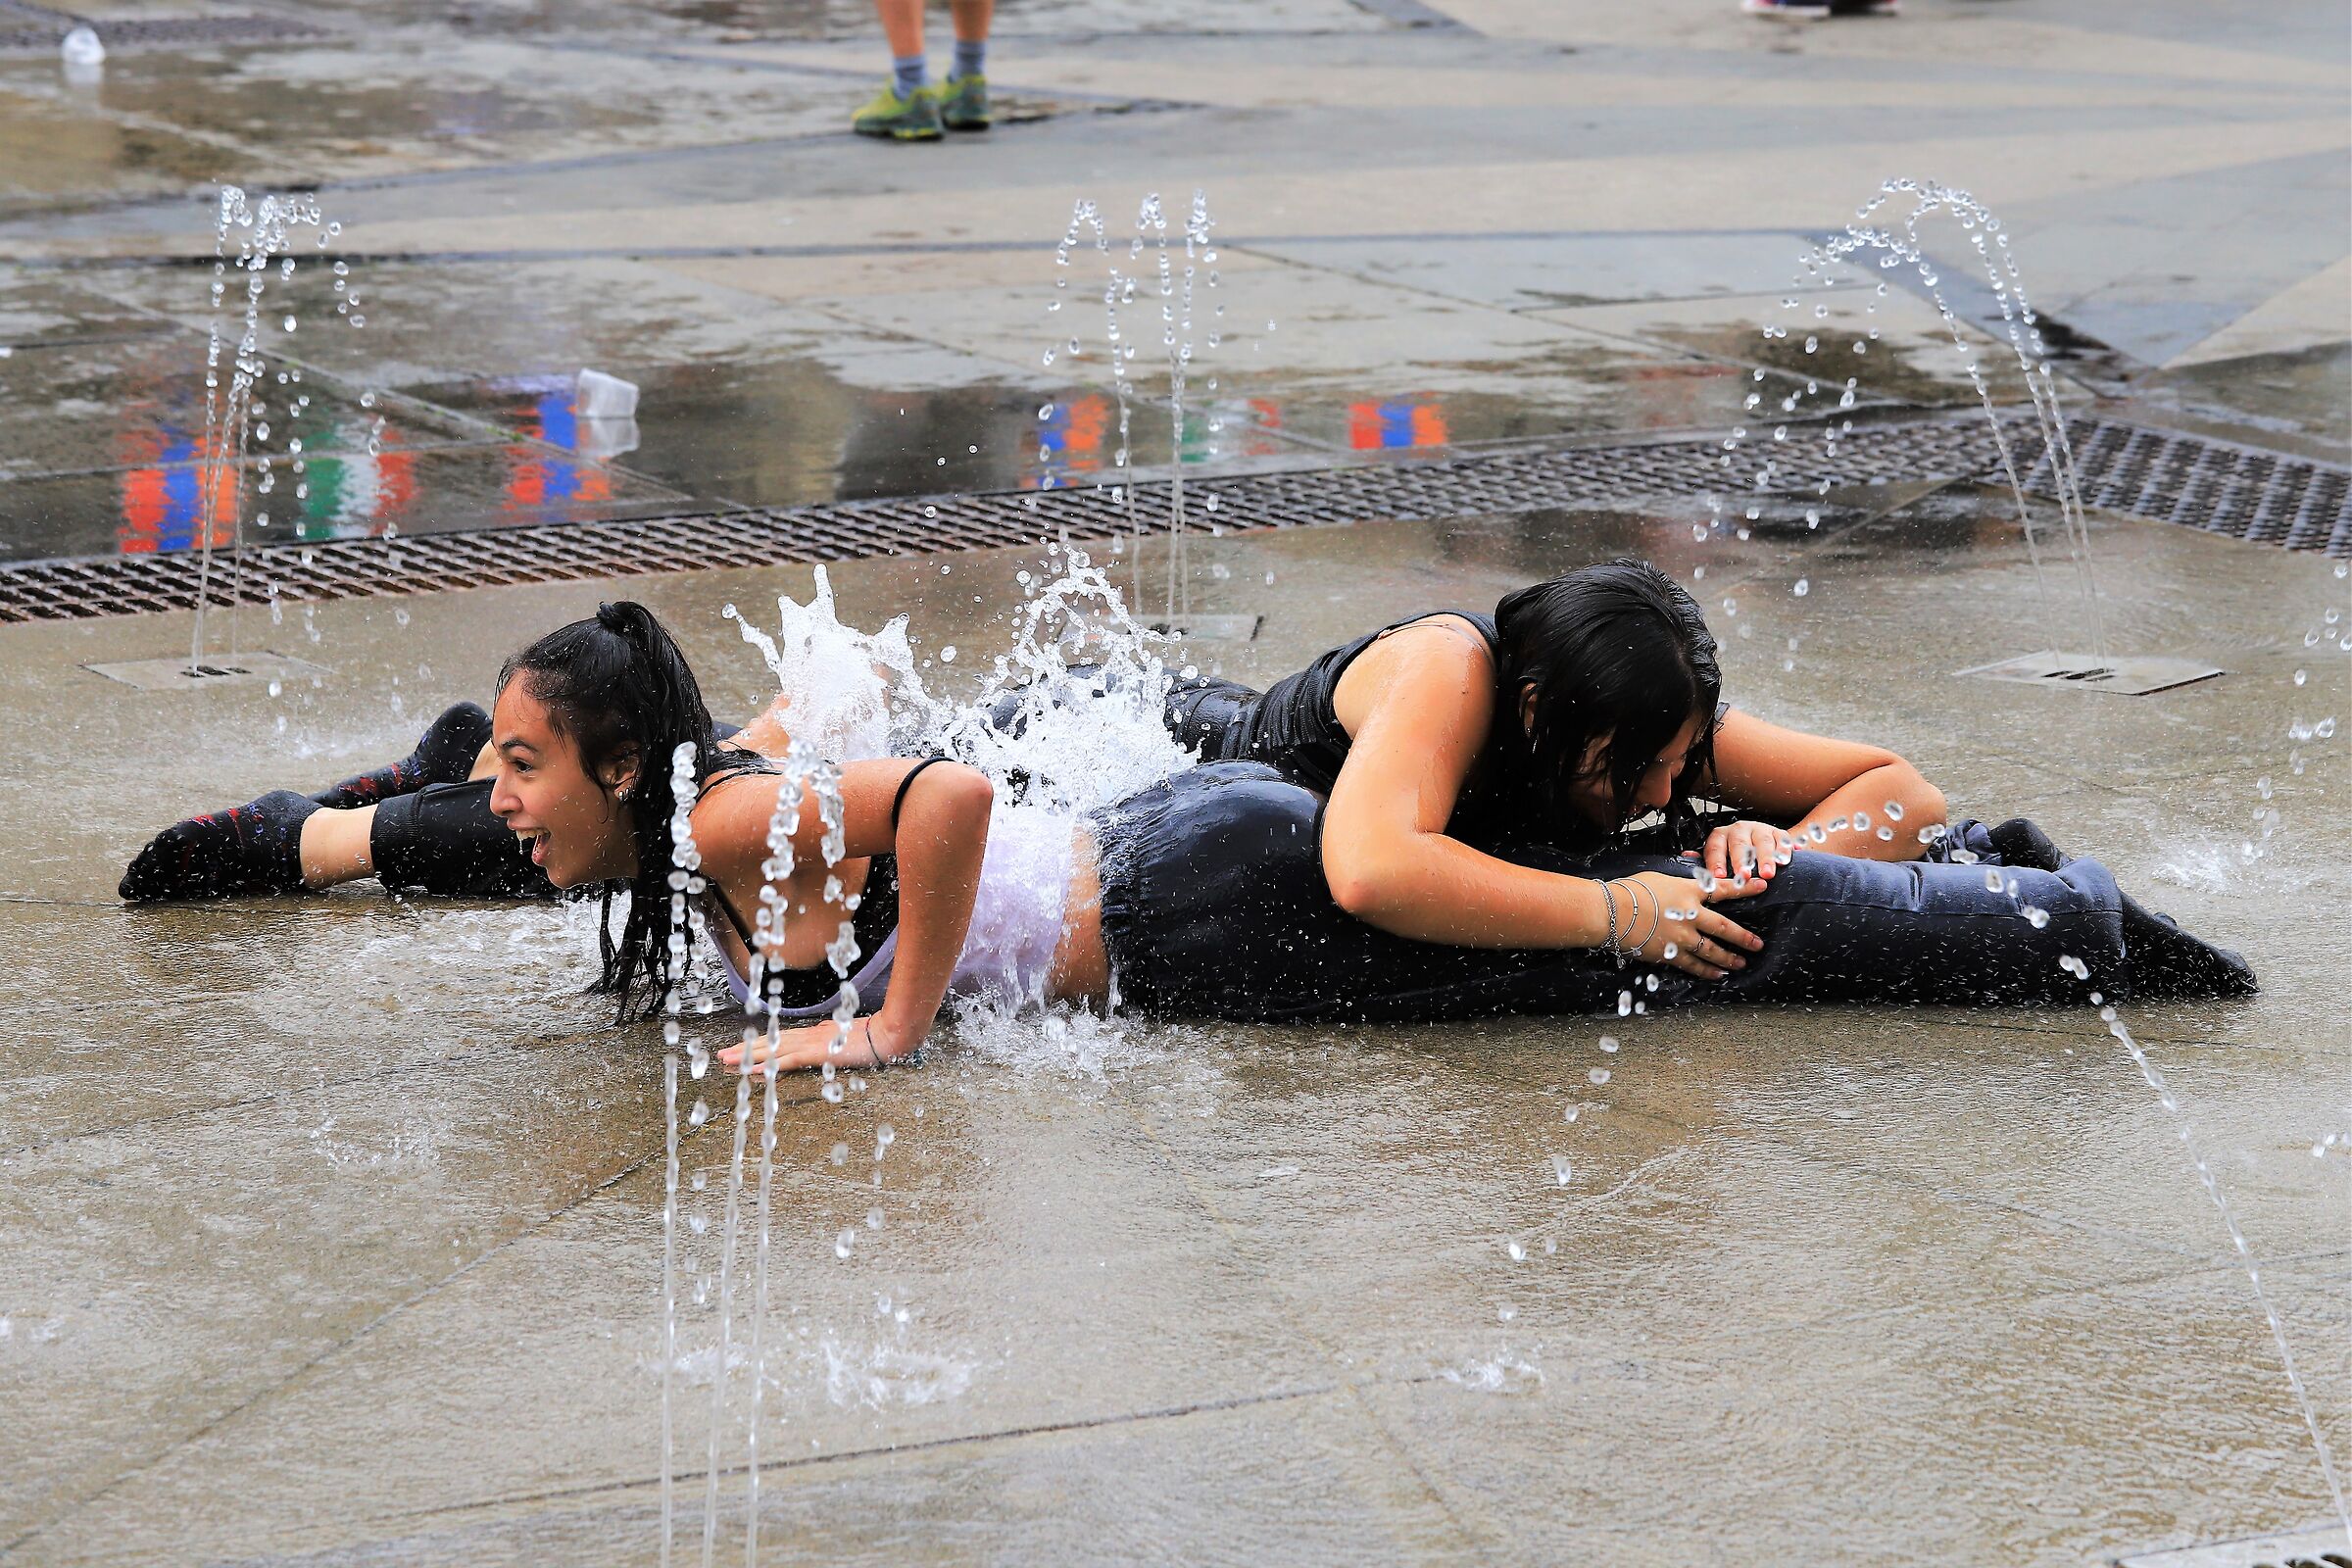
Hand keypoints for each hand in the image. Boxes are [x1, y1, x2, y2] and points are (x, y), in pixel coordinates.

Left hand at [718, 1014, 913, 1074]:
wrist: (885, 1035)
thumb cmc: (870, 1038)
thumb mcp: (846, 1038)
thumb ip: (831, 1039)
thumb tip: (822, 1039)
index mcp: (813, 1034)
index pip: (779, 1039)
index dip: (759, 1044)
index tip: (742, 1048)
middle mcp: (807, 1036)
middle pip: (769, 1042)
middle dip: (745, 1049)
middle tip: (722, 1054)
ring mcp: (810, 1044)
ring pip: (771, 1050)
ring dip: (747, 1056)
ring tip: (727, 1061)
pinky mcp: (815, 1053)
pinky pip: (783, 1061)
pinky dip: (764, 1065)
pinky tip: (749, 1070)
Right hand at [1608, 869, 1764, 980]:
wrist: (1610, 911)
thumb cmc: (1629, 890)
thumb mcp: (1658, 879)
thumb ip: (1677, 886)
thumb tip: (1686, 888)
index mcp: (1688, 892)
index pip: (1722, 889)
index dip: (1744, 888)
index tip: (1762, 887)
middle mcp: (1690, 915)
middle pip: (1724, 927)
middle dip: (1743, 937)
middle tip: (1757, 944)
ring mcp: (1681, 937)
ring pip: (1712, 950)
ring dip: (1729, 958)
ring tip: (1740, 962)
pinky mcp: (1669, 953)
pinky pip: (1693, 965)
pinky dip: (1707, 971)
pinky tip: (1718, 975)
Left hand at [1686, 819, 1794, 890]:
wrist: (1761, 845)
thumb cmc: (1734, 855)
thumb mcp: (1717, 857)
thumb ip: (1704, 860)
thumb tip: (1686, 857)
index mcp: (1720, 836)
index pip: (1715, 848)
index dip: (1717, 863)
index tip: (1719, 877)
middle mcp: (1738, 830)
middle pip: (1739, 845)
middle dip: (1742, 861)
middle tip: (1744, 875)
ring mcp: (1759, 830)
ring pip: (1762, 842)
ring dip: (1765, 858)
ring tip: (1768, 873)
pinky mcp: (1778, 833)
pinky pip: (1782, 840)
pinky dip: (1785, 850)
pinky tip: (1786, 860)